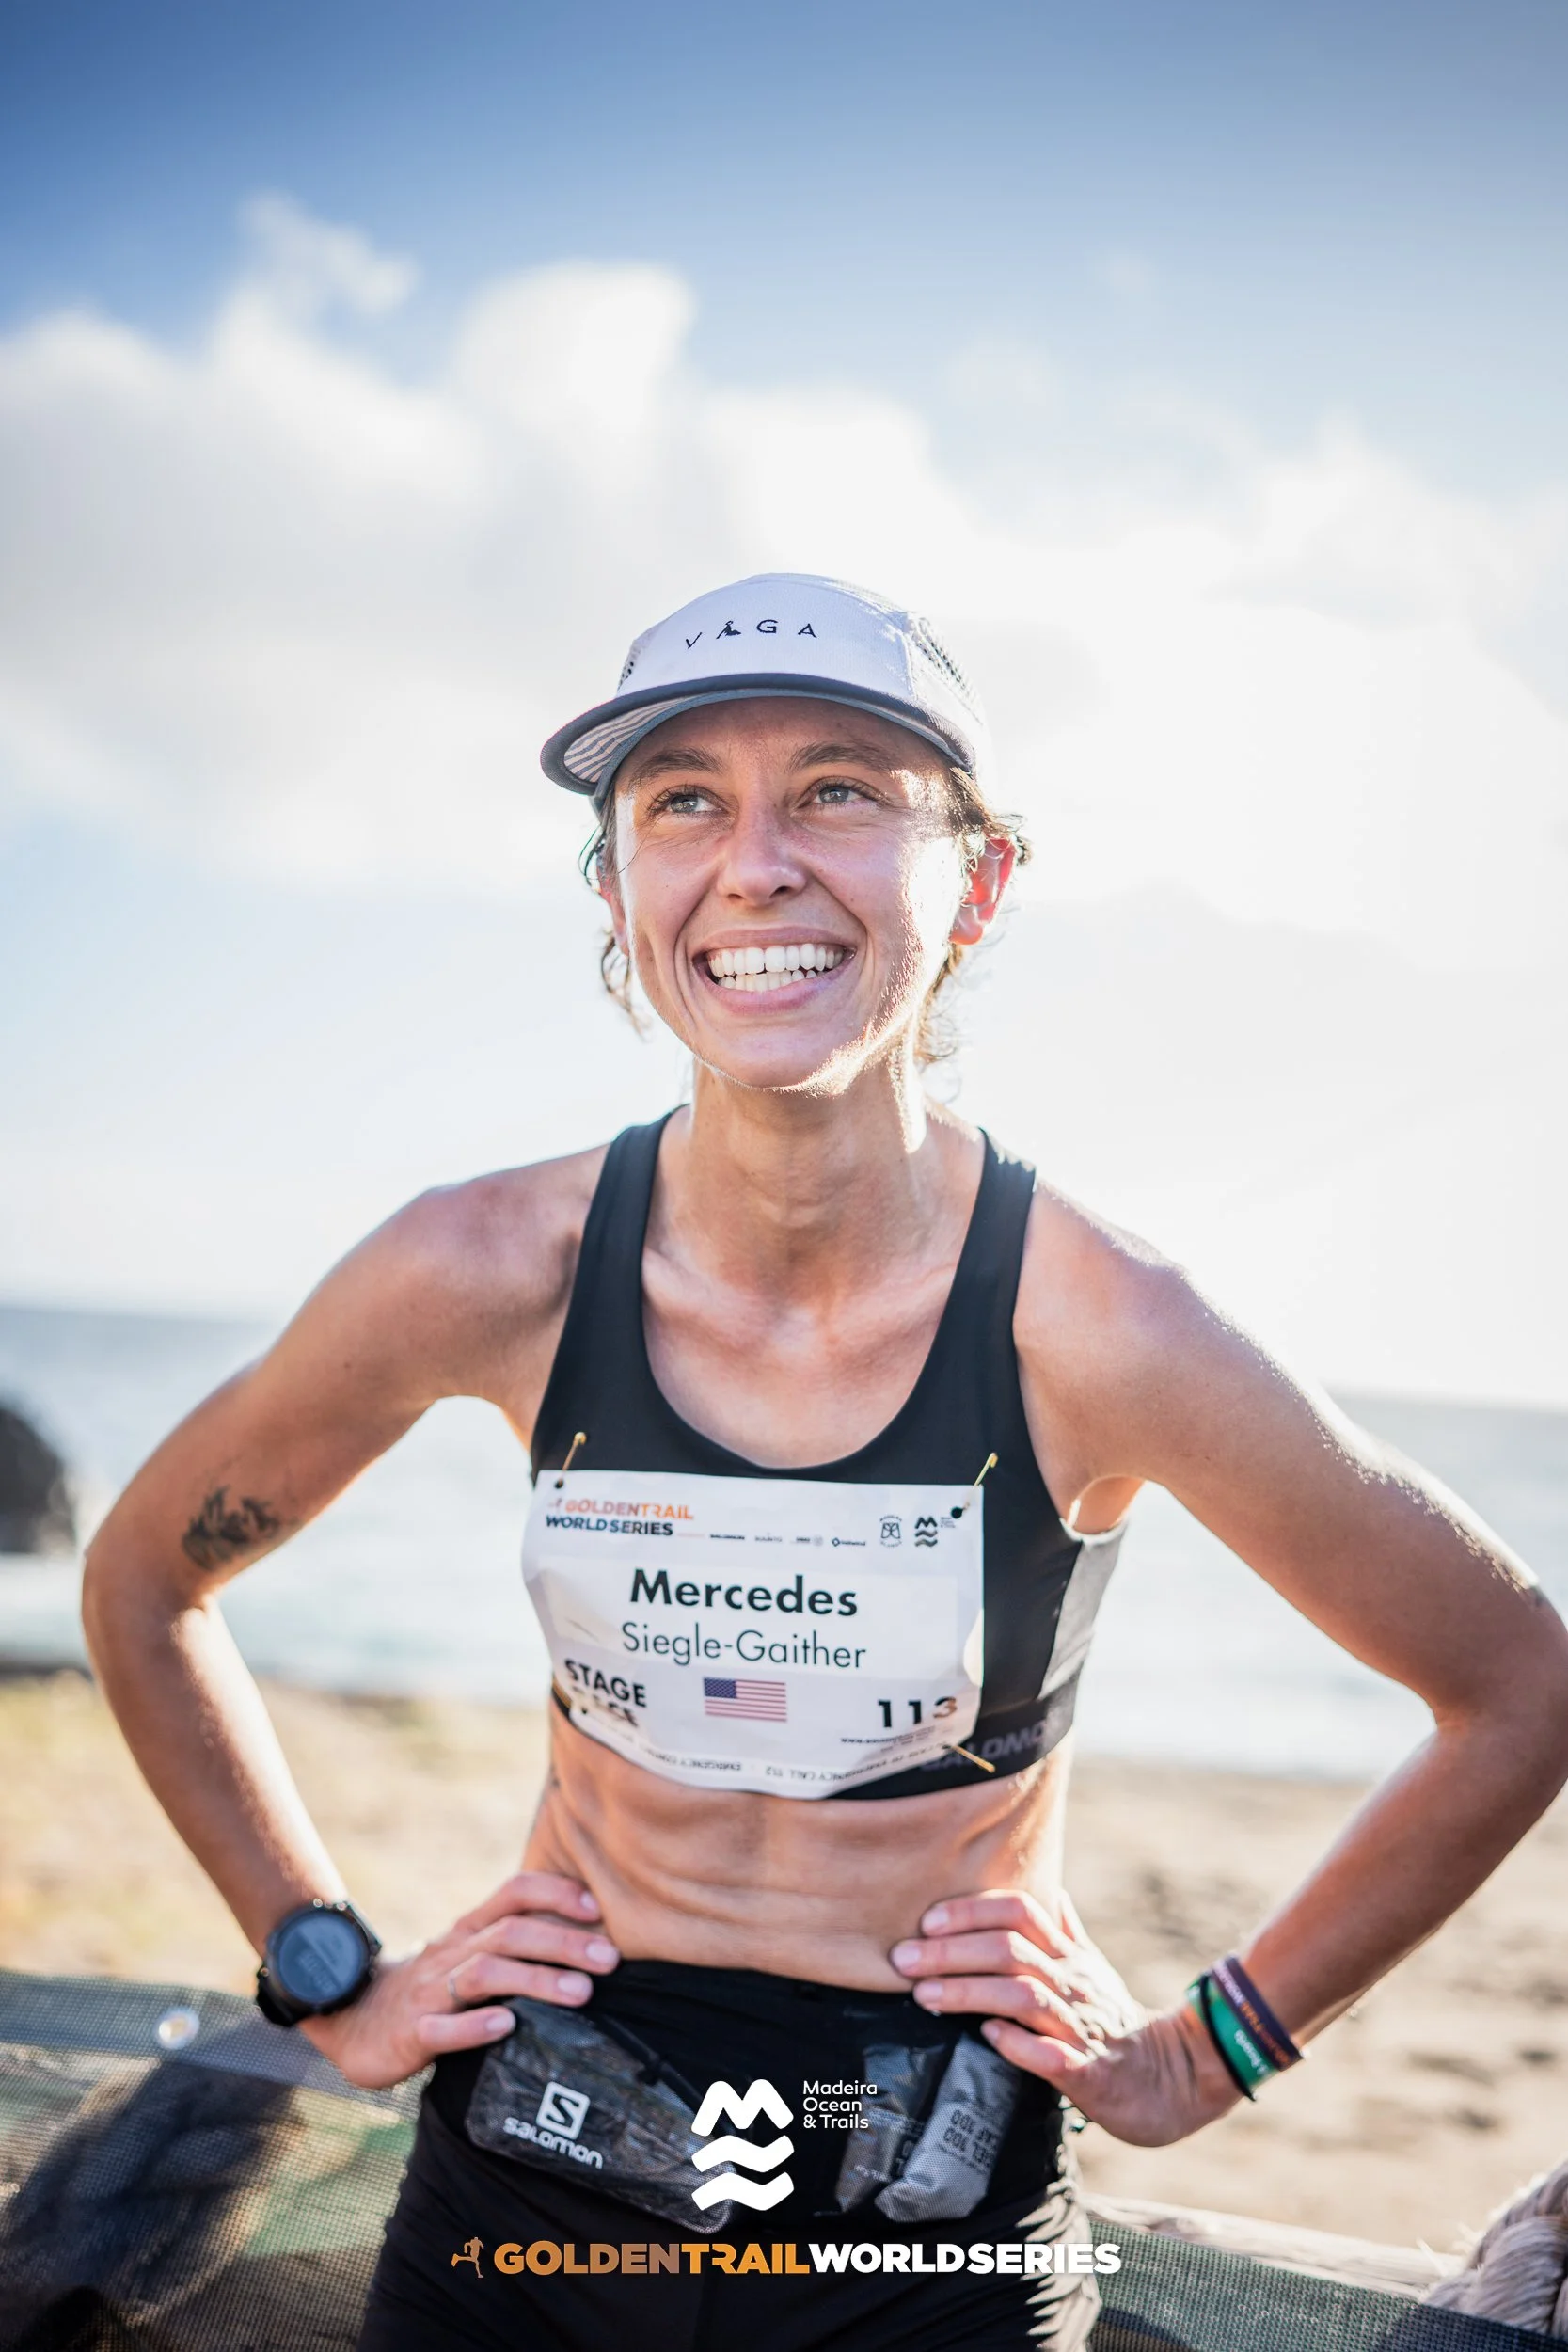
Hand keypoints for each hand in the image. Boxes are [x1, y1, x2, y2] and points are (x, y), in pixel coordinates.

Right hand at [300, 1870, 617, 2090]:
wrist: (353, 2020)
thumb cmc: (432, 1987)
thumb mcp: (470, 1955)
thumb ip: (516, 1943)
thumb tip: (589, 1939)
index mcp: (470, 1930)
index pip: (514, 1893)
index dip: (555, 1893)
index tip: (596, 1909)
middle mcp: (452, 1952)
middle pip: (510, 1933)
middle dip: (563, 1942)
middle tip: (610, 1959)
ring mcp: (430, 1992)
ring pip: (484, 1975)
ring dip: (535, 1980)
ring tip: (580, 1993)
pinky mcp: (412, 2033)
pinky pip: (443, 2029)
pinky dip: (475, 2027)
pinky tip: (508, 2026)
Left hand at [889, 1887, 1241, 2145]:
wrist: (1170, 2078)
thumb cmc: (1116, 2020)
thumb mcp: (1092, 1967)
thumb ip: (1065, 1930)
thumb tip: (1050, 1888)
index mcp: (1068, 1955)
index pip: (1020, 1911)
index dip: (972, 1909)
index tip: (927, 1920)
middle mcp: (1072, 1982)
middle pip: (1010, 1950)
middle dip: (952, 1951)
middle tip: (902, 1958)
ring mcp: (1081, 2025)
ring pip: (1023, 1996)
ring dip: (971, 1992)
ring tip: (926, 1996)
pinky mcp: (1089, 2073)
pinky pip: (1052, 2055)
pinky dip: (1018, 2044)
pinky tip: (988, 2038)